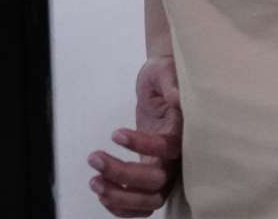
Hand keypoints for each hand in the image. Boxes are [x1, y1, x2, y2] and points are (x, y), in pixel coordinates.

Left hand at [89, 56, 182, 216]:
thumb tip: (178, 99)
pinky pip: (142, 205)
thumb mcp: (166, 71)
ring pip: (151, 200)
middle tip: (94, 157)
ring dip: (120, 197)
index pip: (168, 149)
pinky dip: (121, 207)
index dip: (142, 146)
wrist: (160, 82)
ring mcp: (165, 168)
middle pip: (157, 181)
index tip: (116, 133)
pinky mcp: (151, 173)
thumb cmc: (164, 74)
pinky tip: (101, 191)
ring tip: (93, 180)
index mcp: (184, 131)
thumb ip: (171, 84)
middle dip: (122, 174)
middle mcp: (178, 156)